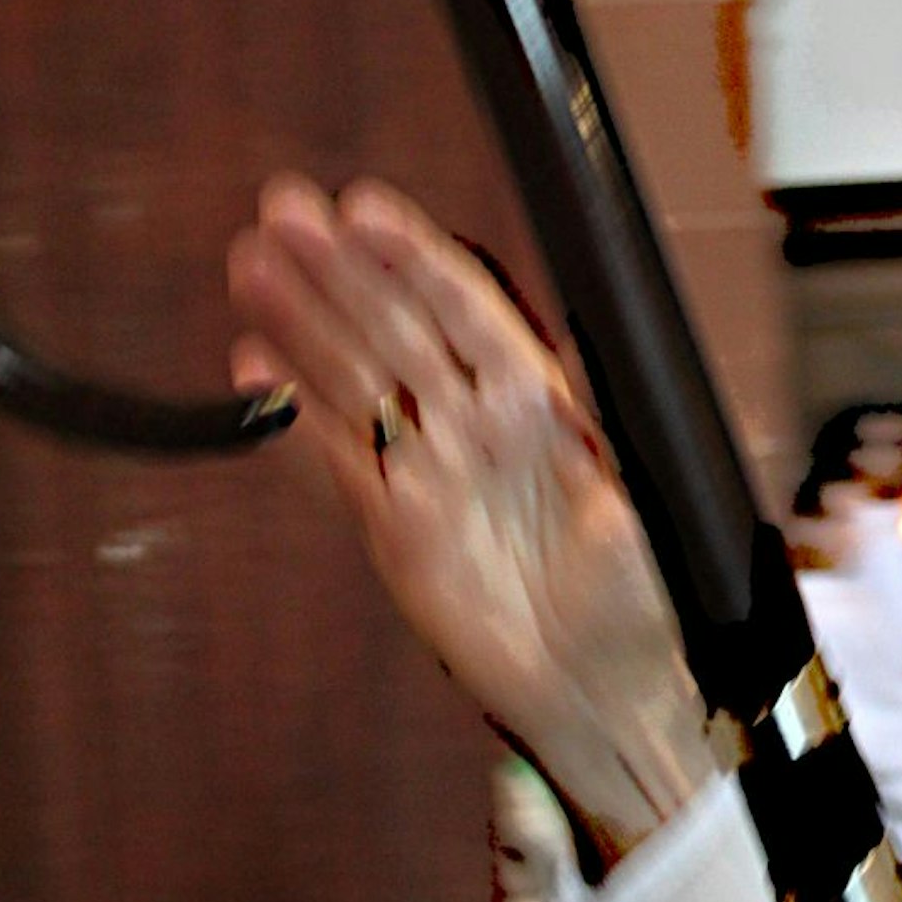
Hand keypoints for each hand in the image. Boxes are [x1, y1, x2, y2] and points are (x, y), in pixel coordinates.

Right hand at [228, 173, 712, 865]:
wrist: (607, 689)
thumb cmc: (647, 595)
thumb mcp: (645, 501)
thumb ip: (604, 432)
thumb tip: (579, 361)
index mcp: (544, 402)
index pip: (468, 310)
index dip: (416, 260)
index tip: (368, 213)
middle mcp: (481, 424)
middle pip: (397, 328)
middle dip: (341, 269)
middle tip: (286, 214)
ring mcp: (434, 470)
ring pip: (356, 380)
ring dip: (304, 321)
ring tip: (254, 264)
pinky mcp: (396, 528)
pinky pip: (334, 462)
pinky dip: (292, 417)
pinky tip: (256, 367)